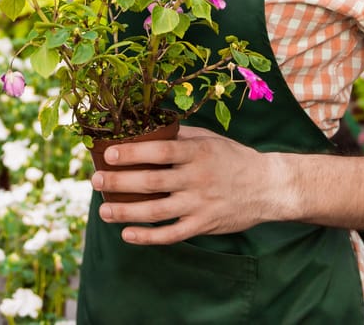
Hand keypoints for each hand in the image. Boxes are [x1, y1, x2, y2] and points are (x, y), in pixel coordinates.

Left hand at [93, 126, 287, 244]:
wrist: (268, 187)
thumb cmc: (233, 158)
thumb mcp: (210, 139)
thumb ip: (180, 136)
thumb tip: (146, 126)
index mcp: (197, 153)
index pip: (159, 152)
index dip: (132, 153)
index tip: (108, 153)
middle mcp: (197, 179)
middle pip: (151, 182)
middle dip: (119, 182)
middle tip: (96, 181)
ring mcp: (200, 205)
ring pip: (156, 212)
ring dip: (126, 213)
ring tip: (103, 211)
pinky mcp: (203, 225)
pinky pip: (171, 234)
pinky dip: (147, 237)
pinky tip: (128, 234)